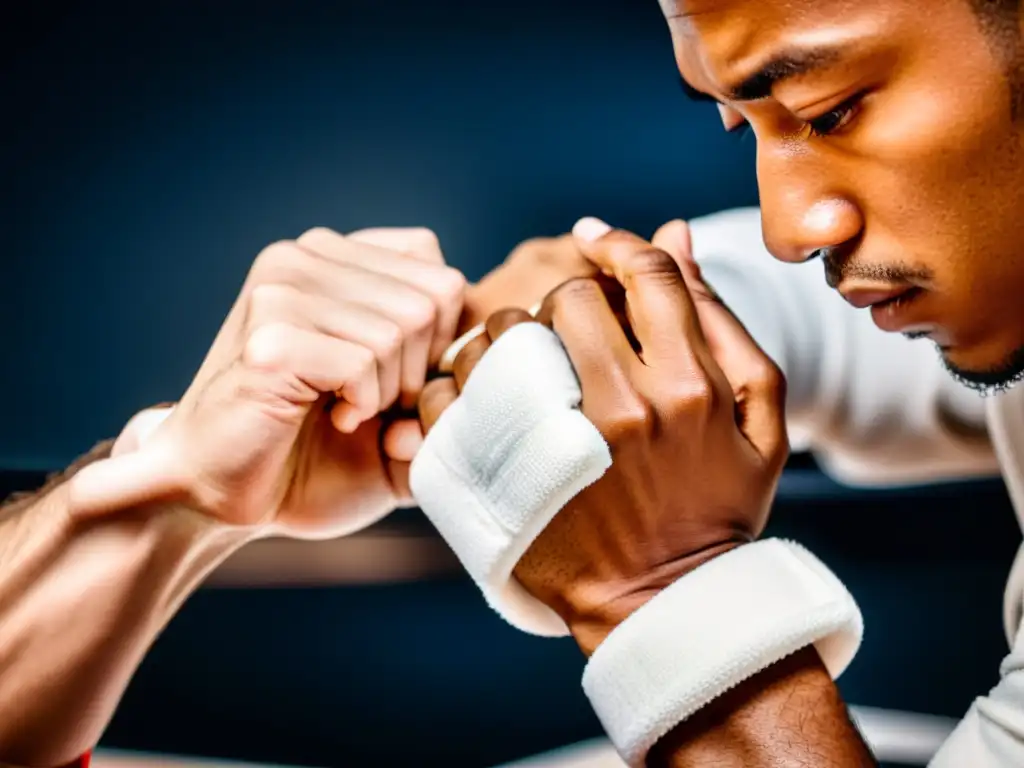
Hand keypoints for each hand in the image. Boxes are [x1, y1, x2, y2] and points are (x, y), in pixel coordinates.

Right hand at [73, 226, 465, 537]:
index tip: (397, 381)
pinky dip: (361, 405)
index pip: (438, 268)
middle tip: (371, 405)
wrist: (223, 497)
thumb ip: (447, 378)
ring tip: (343, 412)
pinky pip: (363, 361)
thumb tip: (486, 349)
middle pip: (431, 298)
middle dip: (418, 372)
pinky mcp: (268, 338)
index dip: (440, 338)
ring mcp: (279, 290)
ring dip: (387, 393)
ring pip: (401, 329)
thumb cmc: (312, 456)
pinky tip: (328, 417)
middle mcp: (302, 258)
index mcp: (333, 258)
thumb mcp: (398, 412)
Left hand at [419, 217, 787, 653]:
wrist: (663, 602)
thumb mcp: (757, 417)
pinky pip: (456, 392)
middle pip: (570, 297)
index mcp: (690, 386)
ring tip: (526, 360)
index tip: (594, 241)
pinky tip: (485, 390)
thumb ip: (723, 321)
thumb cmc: (717, 505)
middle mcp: (624, 406)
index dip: (618, 245)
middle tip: (570, 330)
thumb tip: (676, 233)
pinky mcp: (504, 473)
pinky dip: (461, 378)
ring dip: (512, 333)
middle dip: (569, 299)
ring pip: (507, 334)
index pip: (645, 274)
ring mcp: (557, 443)